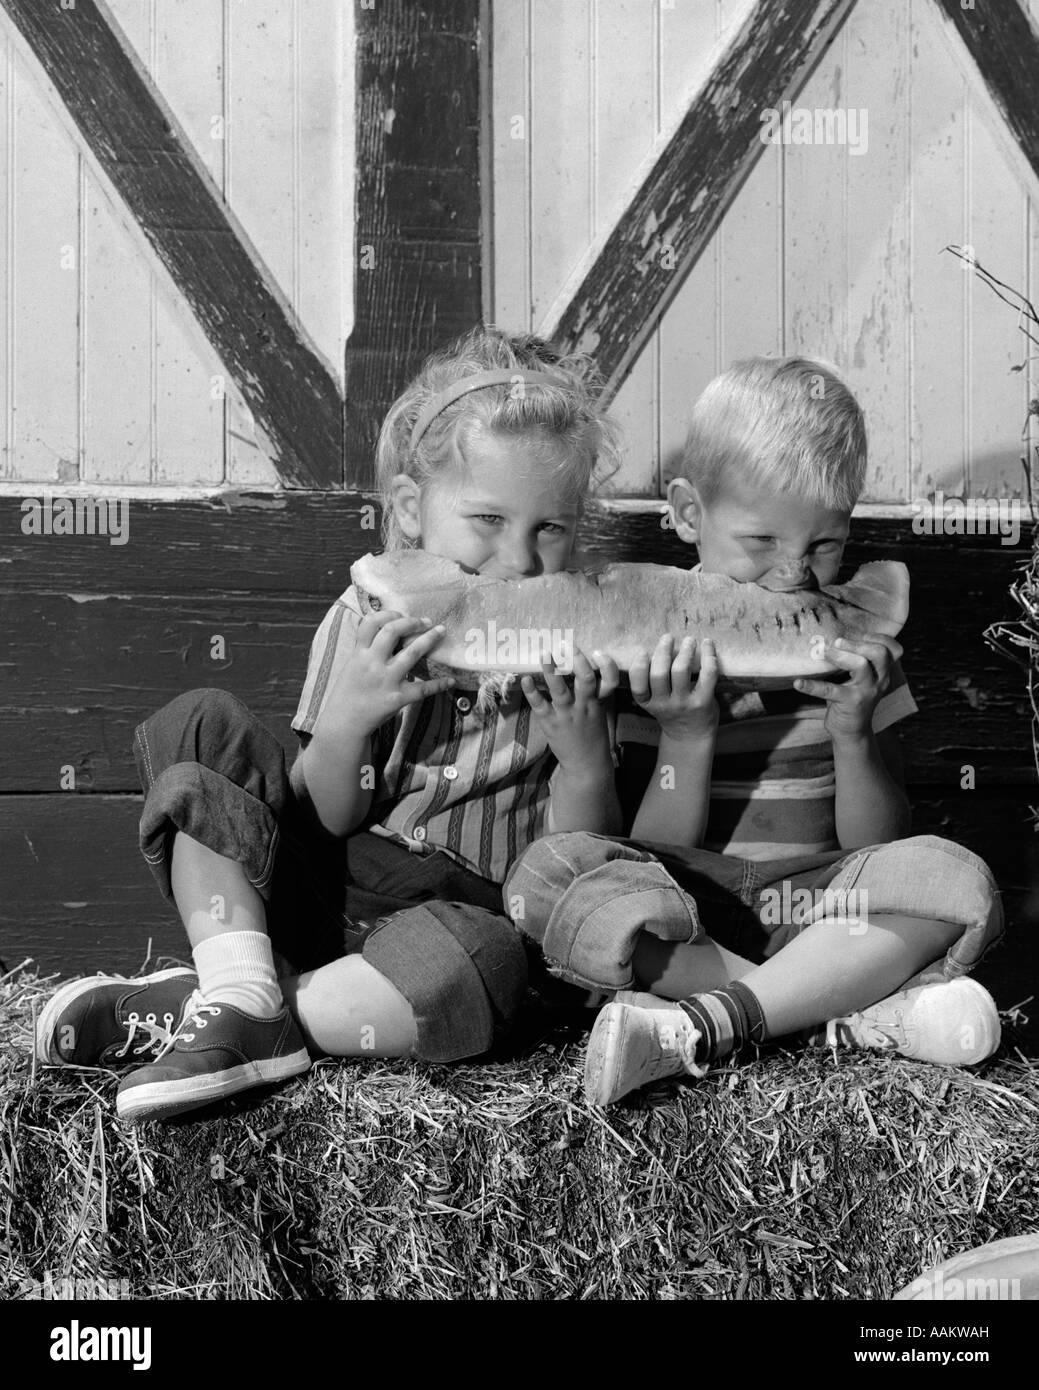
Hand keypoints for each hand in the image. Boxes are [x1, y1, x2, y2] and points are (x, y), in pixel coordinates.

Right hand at [324, 609, 455, 736]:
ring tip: (441, 631)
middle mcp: (372, 663)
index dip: (387, 614)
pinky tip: (450, 681)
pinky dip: (439, 684)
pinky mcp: (397, 698)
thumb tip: (388, 632)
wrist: (344, 722)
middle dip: (412, 622)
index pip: (371, 623)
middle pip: (393, 631)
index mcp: (359, 653)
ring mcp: (386, 680)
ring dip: (430, 639)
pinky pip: (423, 688)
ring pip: (412, 653)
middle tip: (426, 621)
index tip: (400, 614)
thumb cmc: (348, 692)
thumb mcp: (352, 665)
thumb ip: (366, 649)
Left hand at [520, 649, 618, 772]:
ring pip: (560, 690)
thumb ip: (592, 694)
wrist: (587, 765)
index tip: (598, 651)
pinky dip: (532, 692)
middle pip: (585, 679)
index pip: (609, 680)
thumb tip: (579, 669)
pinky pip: (540, 706)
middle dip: (576, 660)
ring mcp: (567, 715)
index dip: (606, 665)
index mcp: (598, 702)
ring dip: (551, 671)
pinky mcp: (551, 724)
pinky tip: (525, 680)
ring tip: (544, 653)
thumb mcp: (598, 713)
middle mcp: (584, 706)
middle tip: (566, 643)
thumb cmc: (592, 736)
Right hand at [629, 635, 718, 742]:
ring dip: (684, 650)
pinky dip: (708, 656)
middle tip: (668, 638)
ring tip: (688, 640)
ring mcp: (684, 703)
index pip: (638, 686)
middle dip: (663, 651)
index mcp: (648, 703)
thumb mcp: (654, 701)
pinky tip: (707, 644)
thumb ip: (652, 682)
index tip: (643, 651)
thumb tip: (658, 647)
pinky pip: (707, 674)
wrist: (690, 735)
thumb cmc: (671, 711)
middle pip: (659, 673)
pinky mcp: (703, 701)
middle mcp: (664, 704)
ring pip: (680, 671)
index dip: (639, 666)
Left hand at [794, 634, 901, 740]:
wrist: (852, 731)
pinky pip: (831, 691)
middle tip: (838, 641)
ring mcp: (866, 692)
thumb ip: (857, 661)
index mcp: (883, 672)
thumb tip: (833, 639)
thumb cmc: (853, 699)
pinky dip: (812, 686)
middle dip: (859, 644)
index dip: (881, 638)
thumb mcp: (861, 680)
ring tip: (824, 652)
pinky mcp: (850, 703)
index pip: (894, 651)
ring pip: (861, 666)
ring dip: (841, 656)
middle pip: (880, 654)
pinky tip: (798, 683)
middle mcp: (879, 680)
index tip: (862, 634)